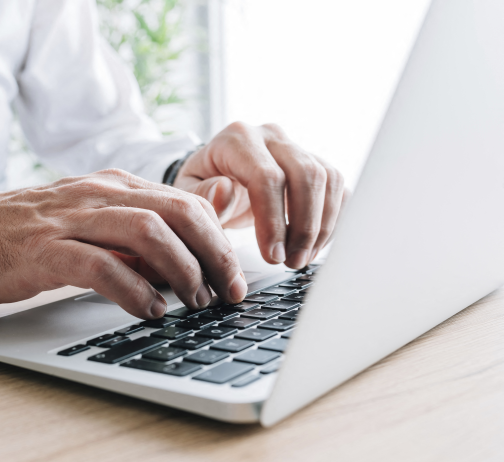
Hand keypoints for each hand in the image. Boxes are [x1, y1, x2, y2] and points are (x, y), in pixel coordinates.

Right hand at [0, 169, 246, 319]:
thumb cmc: (30, 235)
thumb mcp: (93, 220)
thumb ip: (142, 223)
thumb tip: (203, 226)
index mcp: (113, 185)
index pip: (185, 203)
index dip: (219, 240)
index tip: (234, 276)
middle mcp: (97, 194)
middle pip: (176, 213)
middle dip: (213, 254)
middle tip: (229, 292)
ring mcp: (70, 220)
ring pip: (146, 233)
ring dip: (182, 271)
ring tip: (197, 303)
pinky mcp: (45, 251)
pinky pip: (101, 266)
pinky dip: (134, 290)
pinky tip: (151, 310)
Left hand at [174, 122, 346, 268]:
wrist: (216, 176)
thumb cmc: (201, 186)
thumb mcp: (188, 194)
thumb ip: (203, 196)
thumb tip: (224, 191)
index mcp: (237, 138)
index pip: (266, 176)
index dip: (273, 220)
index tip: (272, 255)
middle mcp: (271, 136)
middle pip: (306, 174)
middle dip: (304, 226)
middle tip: (292, 262)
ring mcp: (296, 146)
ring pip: (328, 179)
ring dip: (321, 225)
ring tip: (302, 258)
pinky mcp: (314, 162)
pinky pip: (338, 187)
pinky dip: (333, 219)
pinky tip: (314, 245)